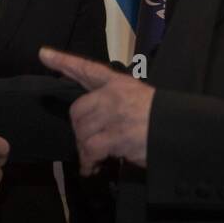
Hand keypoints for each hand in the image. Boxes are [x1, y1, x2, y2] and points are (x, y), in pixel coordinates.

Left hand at [39, 46, 152, 174]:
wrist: (180, 131)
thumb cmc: (161, 117)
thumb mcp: (138, 98)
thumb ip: (114, 102)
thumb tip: (91, 120)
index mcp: (118, 82)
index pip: (87, 69)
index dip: (64, 61)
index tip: (43, 54)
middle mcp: (112, 95)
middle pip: (77, 110)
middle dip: (79, 130)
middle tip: (89, 143)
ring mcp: (113, 115)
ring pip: (82, 132)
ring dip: (84, 149)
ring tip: (94, 158)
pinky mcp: (115, 136)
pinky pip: (90, 150)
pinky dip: (88, 163)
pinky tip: (92, 168)